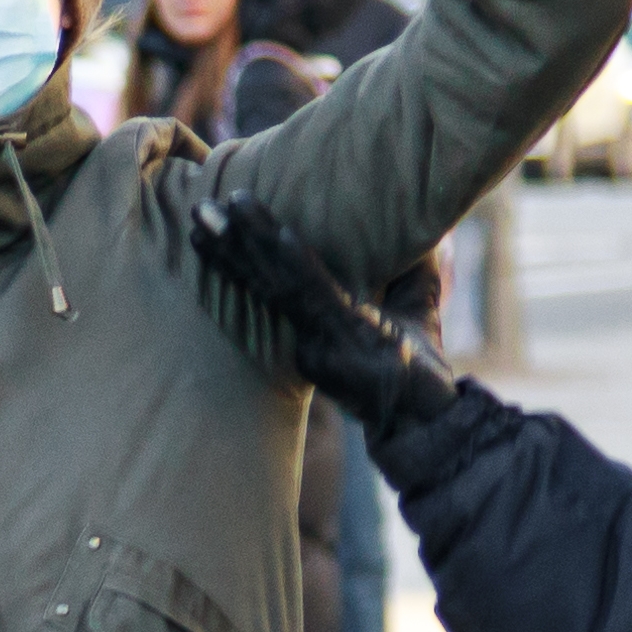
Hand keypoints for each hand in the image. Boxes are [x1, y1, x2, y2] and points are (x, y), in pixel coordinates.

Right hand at [190, 192, 458, 438]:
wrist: (433, 423)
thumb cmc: (423, 370)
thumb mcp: (416, 307)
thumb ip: (415, 265)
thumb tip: (424, 221)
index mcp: (317, 327)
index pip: (272, 284)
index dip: (240, 254)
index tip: (213, 223)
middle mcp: (310, 334)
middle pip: (262, 281)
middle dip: (229, 244)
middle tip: (198, 208)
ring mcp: (324, 338)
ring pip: (278, 285)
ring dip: (247, 244)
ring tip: (219, 210)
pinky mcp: (346, 341)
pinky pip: (316, 298)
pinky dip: (296, 264)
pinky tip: (280, 234)